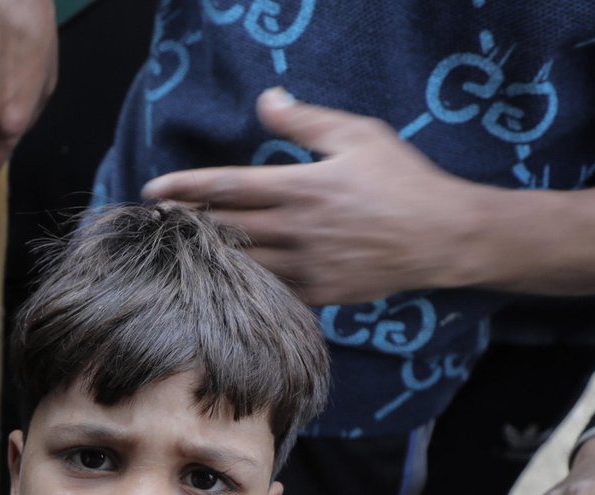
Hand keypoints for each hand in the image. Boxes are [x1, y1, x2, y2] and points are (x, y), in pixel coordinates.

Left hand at [141, 88, 487, 305]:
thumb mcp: (358, 135)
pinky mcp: (318, 294)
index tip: (152, 191)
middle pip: (222, 229)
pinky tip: (219, 281)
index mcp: (301, 188)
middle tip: (153, 222)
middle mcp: (297, 231)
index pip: (226, 187)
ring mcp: (306, 267)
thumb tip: (266, 101)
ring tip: (175, 250)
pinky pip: (267, 293)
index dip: (184, 188)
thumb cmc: (403, 180)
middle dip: (183, 224)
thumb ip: (306, 121)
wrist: (442, 237)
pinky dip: (240, 286)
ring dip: (204, 257)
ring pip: (239, 265)